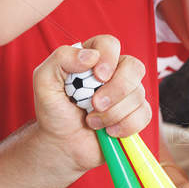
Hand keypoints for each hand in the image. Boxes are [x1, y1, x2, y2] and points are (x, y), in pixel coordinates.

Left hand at [32, 36, 151, 173]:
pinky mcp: (135, 113)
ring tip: (92, 122)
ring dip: (113, 113)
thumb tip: (90, 55)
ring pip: (138, 94)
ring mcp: (127, 93)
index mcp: (92, 58)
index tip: (98, 76)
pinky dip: (125, 126)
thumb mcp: (44, 81)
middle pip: (134, 66)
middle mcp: (113, 72)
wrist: (62, 144)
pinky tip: (108, 131)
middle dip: (117, 89)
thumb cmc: (53, 111)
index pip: (110, 44)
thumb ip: (61, 59)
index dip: (108, 57)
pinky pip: (144, 114)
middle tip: (95, 105)